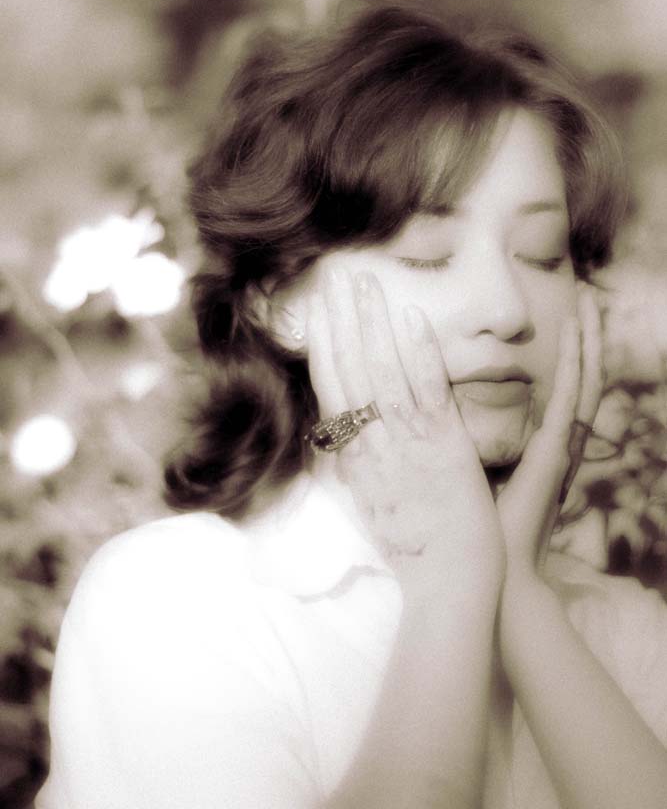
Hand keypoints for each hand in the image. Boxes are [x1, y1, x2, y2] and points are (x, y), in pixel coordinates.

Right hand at [306, 265, 504, 599]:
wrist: (447, 584)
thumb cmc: (412, 548)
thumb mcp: (370, 502)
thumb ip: (357, 463)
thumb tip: (341, 433)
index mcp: (354, 457)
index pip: (331, 389)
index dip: (325, 346)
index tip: (319, 310)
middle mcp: (373, 445)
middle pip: (348, 371)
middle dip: (340, 321)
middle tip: (336, 278)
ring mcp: (407, 443)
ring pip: (380, 372)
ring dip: (372, 324)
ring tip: (364, 283)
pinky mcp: (444, 446)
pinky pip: (427, 391)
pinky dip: (418, 354)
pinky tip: (412, 318)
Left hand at [495, 281, 603, 583]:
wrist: (487, 572)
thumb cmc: (476, 532)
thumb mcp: (472, 477)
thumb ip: (471, 447)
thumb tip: (441, 415)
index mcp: (544, 454)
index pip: (562, 395)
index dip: (569, 360)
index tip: (566, 324)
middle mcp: (560, 447)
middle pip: (580, 382)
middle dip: (585, 341)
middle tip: (587, 300)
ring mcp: (562, 448)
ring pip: (583, 382)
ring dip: (587, 340)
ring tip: (590, 302)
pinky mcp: (554, 451)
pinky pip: (570, 397)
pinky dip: (576, 361)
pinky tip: (578, 331)